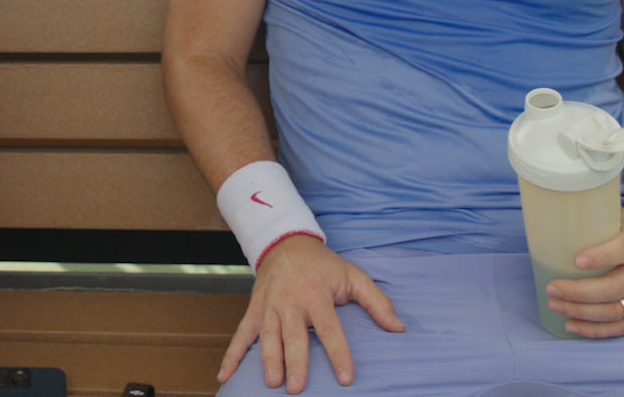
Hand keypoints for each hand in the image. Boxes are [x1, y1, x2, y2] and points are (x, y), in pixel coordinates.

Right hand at [220, 234, 404, 392]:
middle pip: (293, 336)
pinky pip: (241, 334)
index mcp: (316, 295)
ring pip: (268, 336)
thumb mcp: (353, 275)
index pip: (329, 328)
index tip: (345, 377)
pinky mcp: (254, 310)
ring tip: (271, 381)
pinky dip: (231, 355)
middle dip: (295, 361)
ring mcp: (269, 306)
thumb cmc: (322, 265)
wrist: (285, 242)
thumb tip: (398, 328)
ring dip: (268, 359)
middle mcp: (291, 302)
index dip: (338, 353)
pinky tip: (225, 375)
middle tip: (296, 386)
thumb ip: (377, 302)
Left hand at [546, 208, 623, 337]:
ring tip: (555, 306)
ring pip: (617, 311)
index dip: (602, 257)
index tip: (576, 261)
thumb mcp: (617, 214)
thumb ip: (592, 210)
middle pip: (616, 288)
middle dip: (580, 292)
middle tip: (552, 289)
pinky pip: (623, 326)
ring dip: (582, 313)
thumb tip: (553, 202)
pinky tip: (572, 326)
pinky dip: (596, 330)